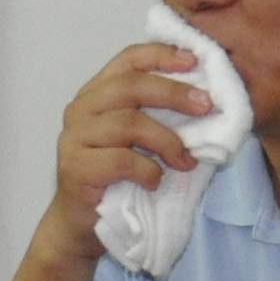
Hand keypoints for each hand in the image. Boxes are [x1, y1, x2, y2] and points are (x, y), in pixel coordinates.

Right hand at [44, 43, 228, 246]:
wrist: (81, 225)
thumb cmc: (117, 179)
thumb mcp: (138, 140)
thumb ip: (157, 114)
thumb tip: (205, 99)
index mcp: (97, 94)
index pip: (127, 60)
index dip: (161, 55)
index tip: (194, 61)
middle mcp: (81, 109)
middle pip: (130, 86)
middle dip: (174, 93)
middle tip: (206, 106)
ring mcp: (74, 138)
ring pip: (128, 123)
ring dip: (167, 141)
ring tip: (186, 161)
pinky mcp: (75, 167)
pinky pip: (122, 160)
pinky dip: (148, 170)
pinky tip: (156, 182)